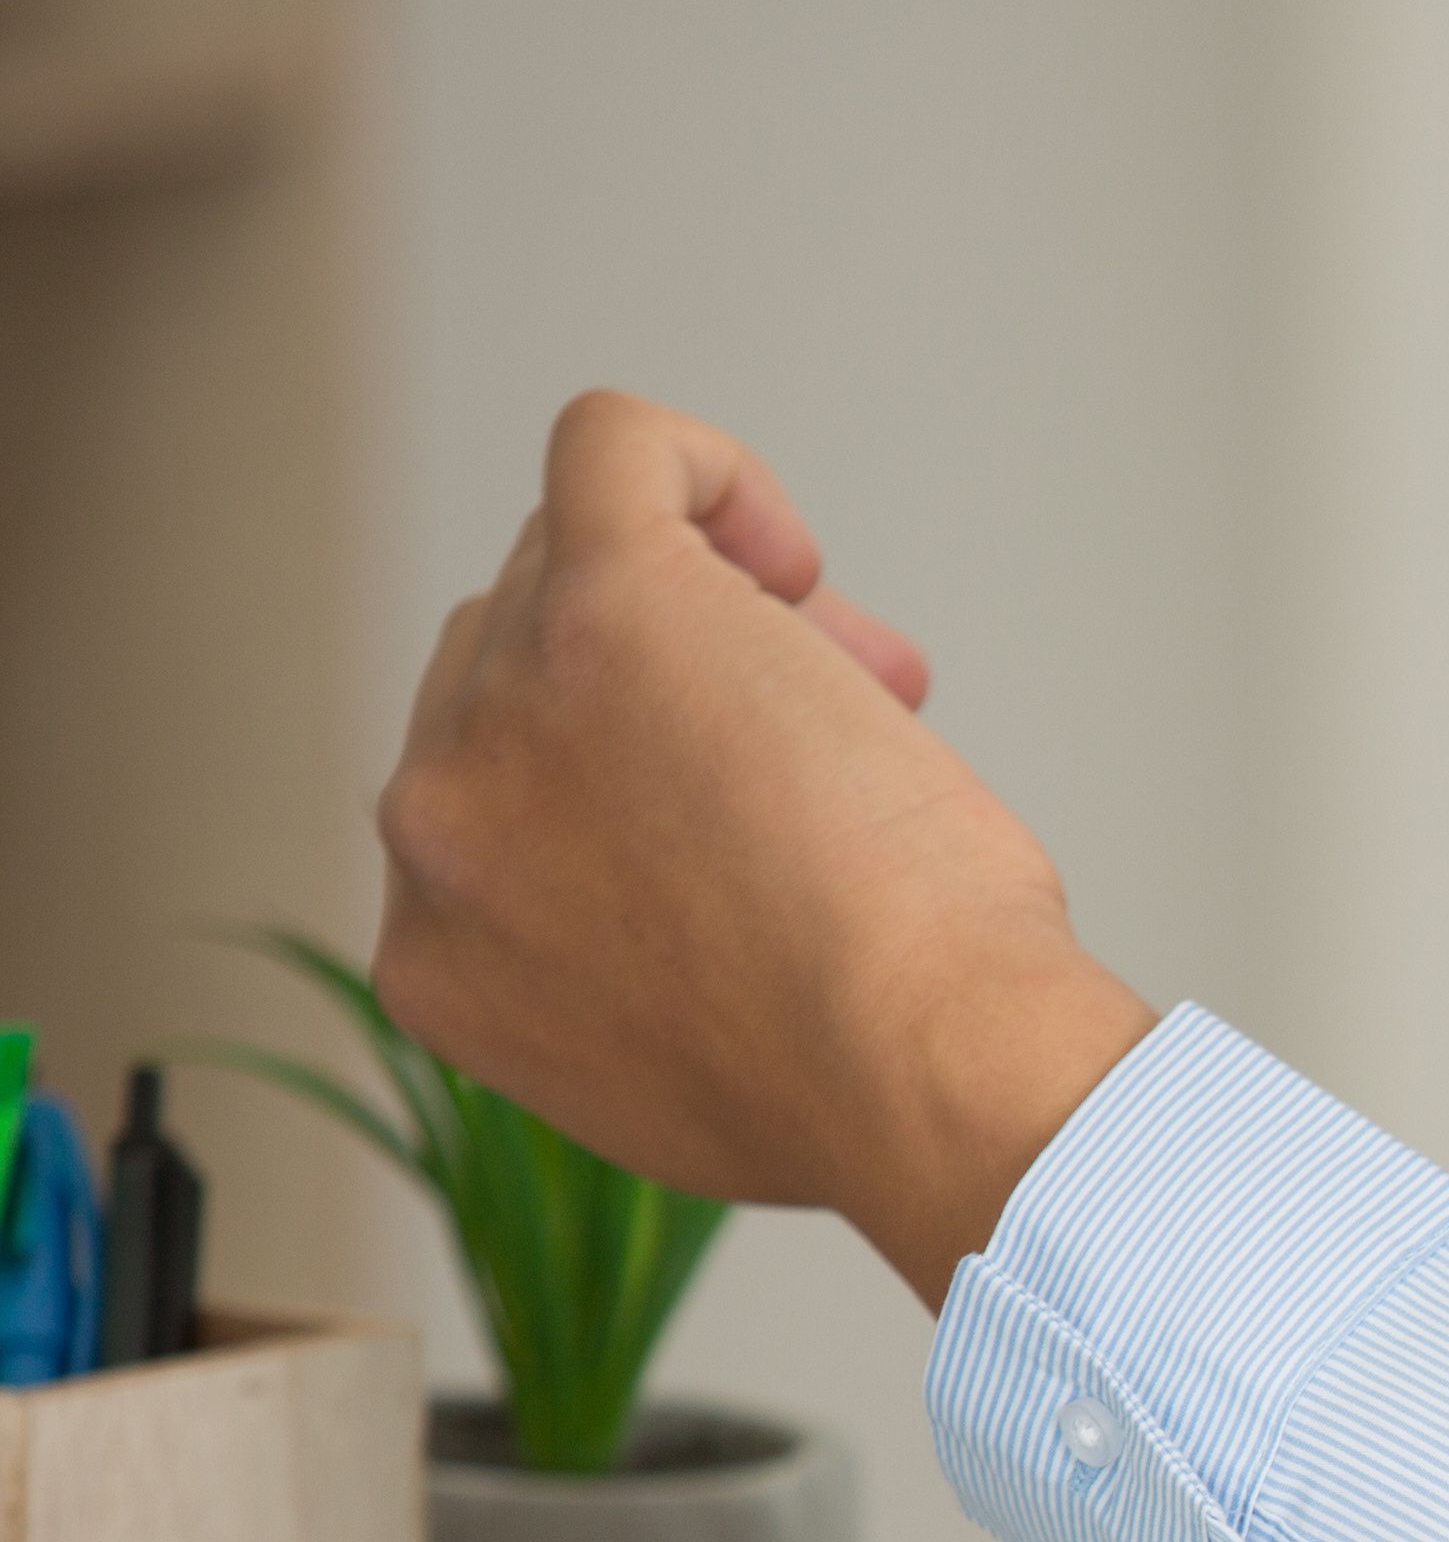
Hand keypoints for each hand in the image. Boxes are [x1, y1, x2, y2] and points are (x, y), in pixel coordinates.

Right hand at [373, 390, 1156, 1301]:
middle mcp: (437, 819)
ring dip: (728, 615)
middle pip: (526, 669)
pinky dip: (702, 473)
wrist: (917, 1076)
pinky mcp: (606, 597)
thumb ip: (620, 972)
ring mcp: (506, 700)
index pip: (499, 794)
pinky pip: (610, 449)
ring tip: (865, 693)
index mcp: (439, 950)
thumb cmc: (866, 1092)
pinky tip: (794, 557)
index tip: (764, 835)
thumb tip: (694, 873)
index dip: (640, 787)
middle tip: (839, 757)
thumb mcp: (680, 1072)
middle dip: (687, 692)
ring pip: (579, 568)